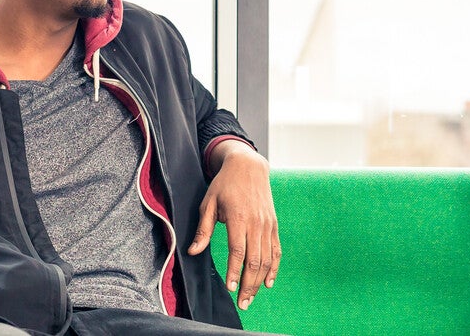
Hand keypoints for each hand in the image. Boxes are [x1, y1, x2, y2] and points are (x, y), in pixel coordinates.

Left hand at [187, 141, 279, 309]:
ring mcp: (267, 225)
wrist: (249, 166)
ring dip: (259, 282)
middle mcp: (256, 223)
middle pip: (254, 261)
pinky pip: (276, 251)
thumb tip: (193, 251)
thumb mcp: (209, 203)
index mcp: (239, 218)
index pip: (237, 251)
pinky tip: (268, 283)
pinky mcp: (273, 226)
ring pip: (266, 259)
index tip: (230, 288)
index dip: (234, 271)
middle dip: (248, 285)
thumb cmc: (224, 185)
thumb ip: (203, 229)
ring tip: (251, 298)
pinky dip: (273, 269)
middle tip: (241, 303)